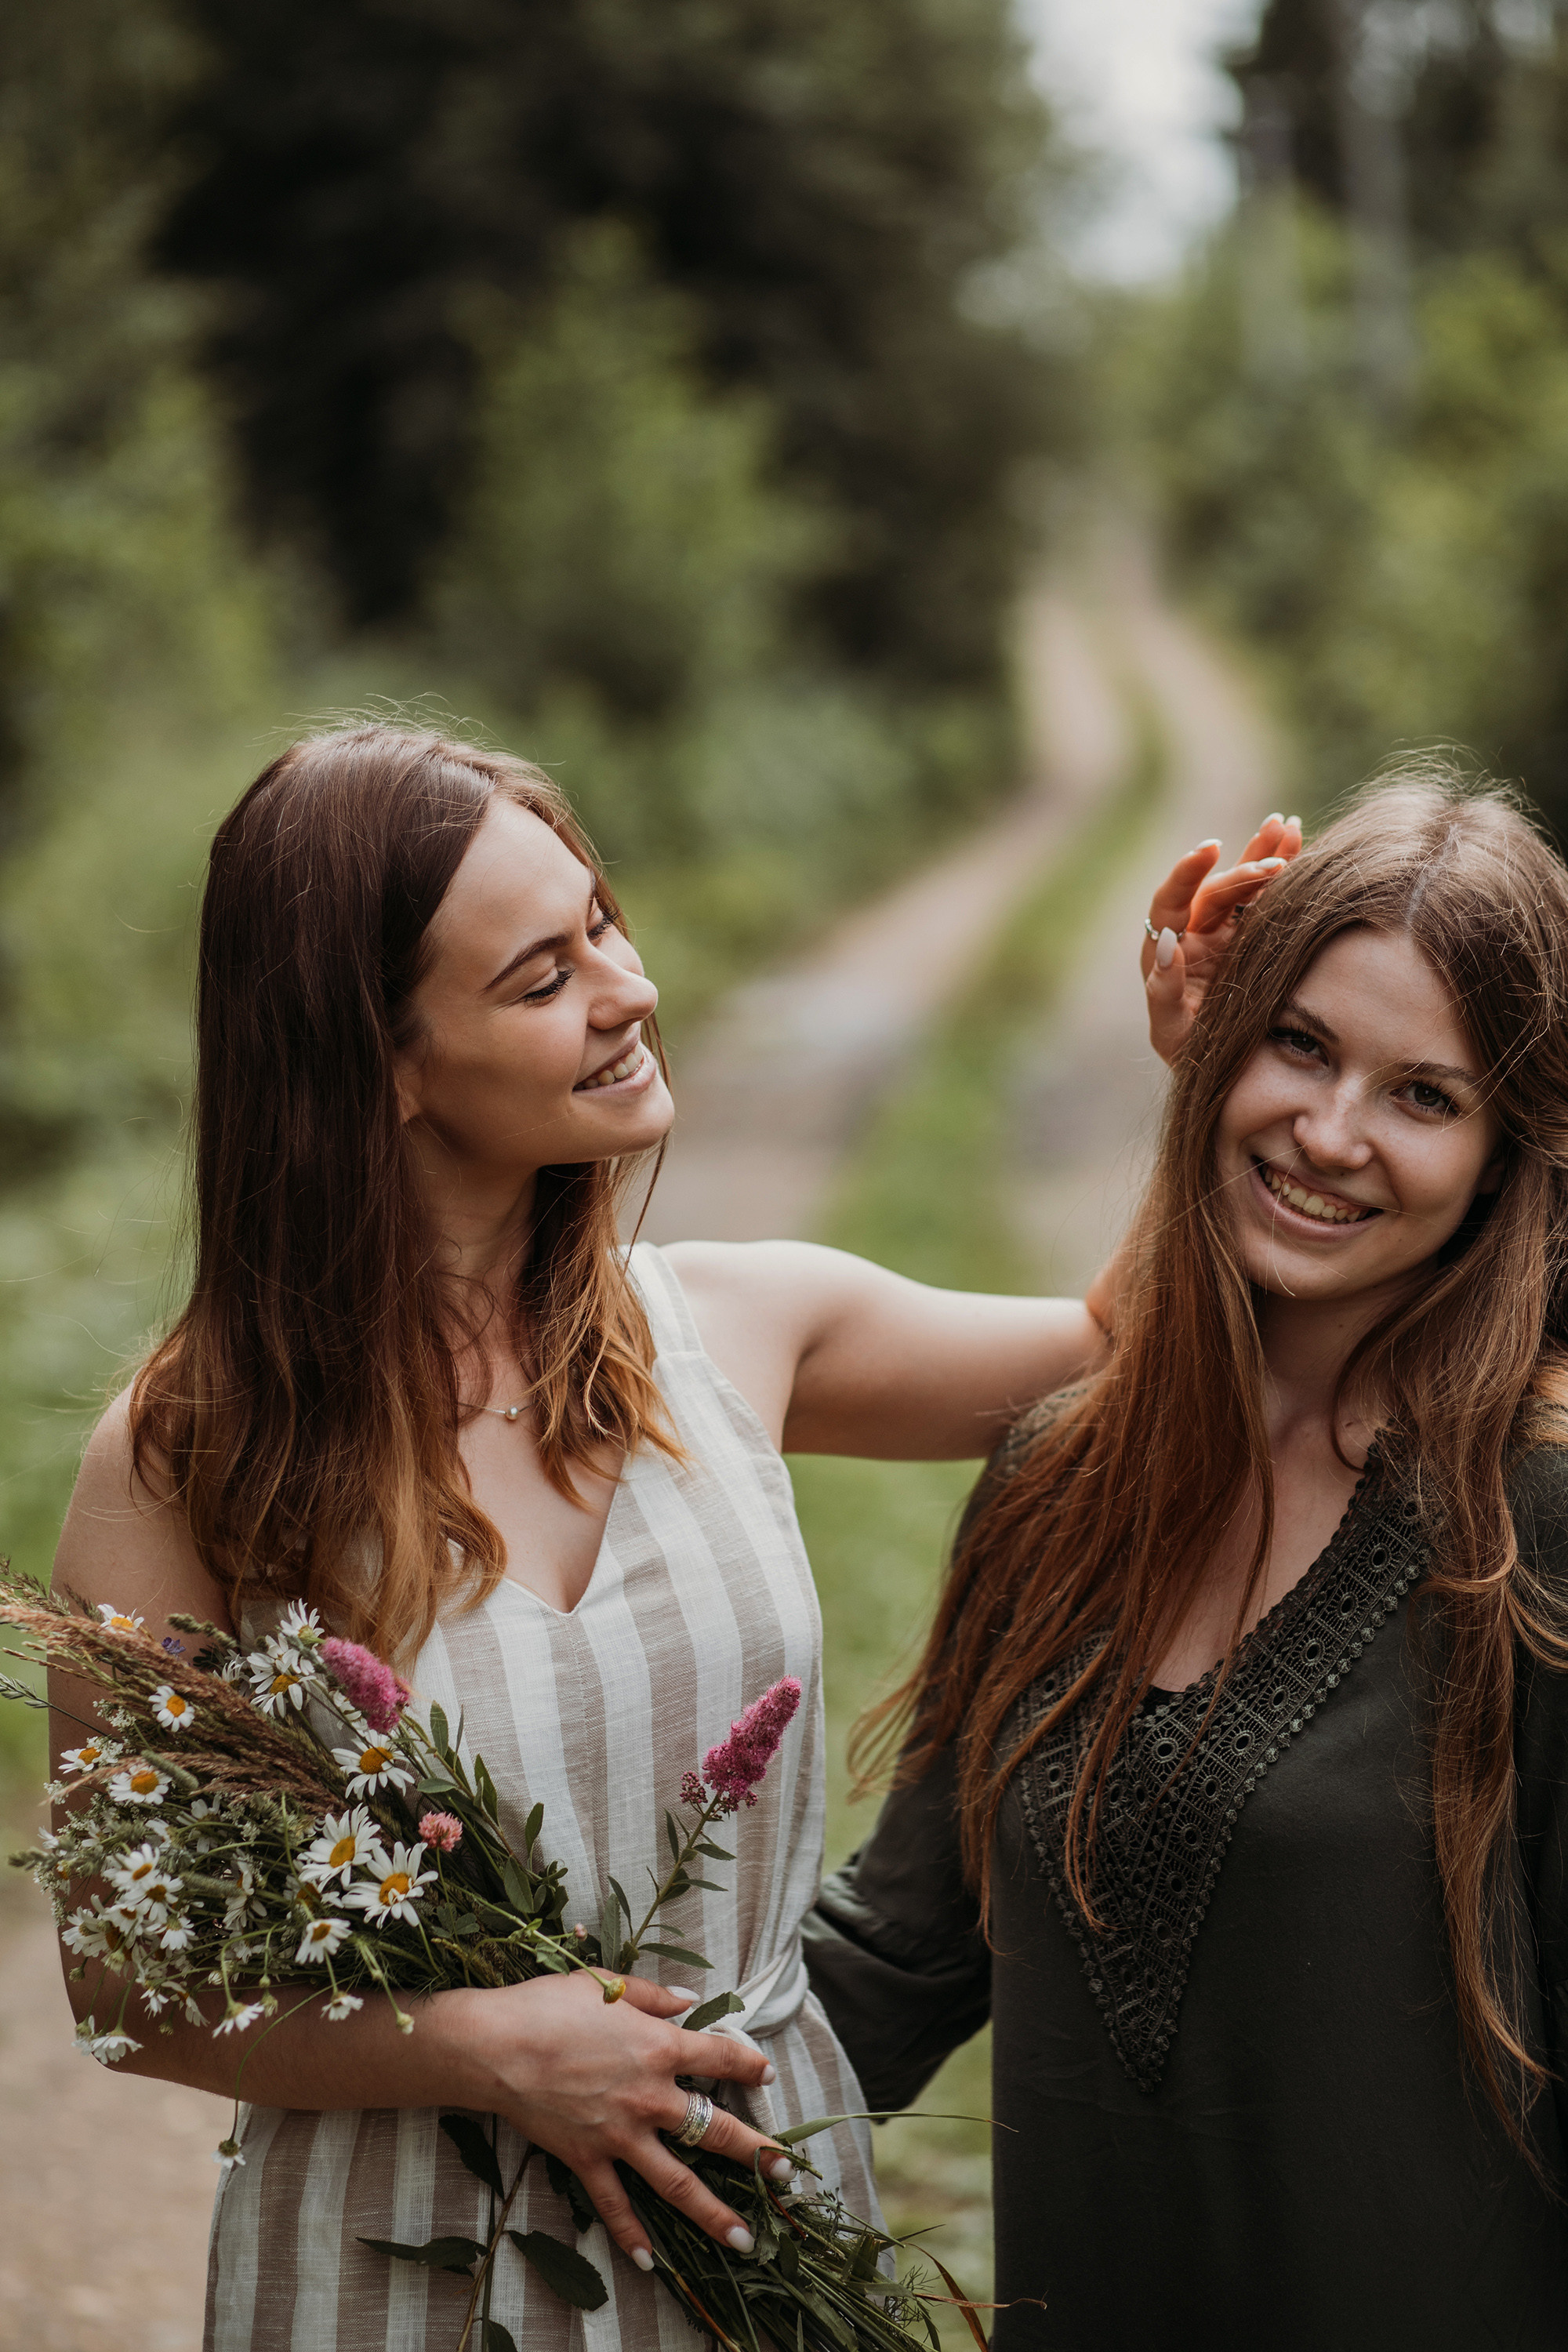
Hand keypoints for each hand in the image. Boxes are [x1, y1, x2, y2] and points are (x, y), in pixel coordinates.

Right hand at [474, 1969, 790, 2268]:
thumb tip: (687, 2000)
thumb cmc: (549, 2005)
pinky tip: (652, 2262)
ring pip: (679, 2183)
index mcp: (660, 2047)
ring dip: (715, 2214)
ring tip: (746, 2240)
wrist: (497, 2046)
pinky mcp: (588, 2159)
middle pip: (717, 2130)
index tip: (766, 2075)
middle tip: (786, 2174)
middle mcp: (651, 2096)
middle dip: (756, 2154)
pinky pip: (615, 2205)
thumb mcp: (606, 1984)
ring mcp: (621, 2134)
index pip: (721, 2056)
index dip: (748, 2065)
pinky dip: (632, 2235)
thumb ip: (652, 1995)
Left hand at [1141, 813, 1302, 1063]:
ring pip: (1244, 884)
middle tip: (1274, 868)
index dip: (1186, 874)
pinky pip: (1268, 895)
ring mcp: (1227, 930)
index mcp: (1167, 950)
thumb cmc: (1191, 1054)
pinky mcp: (1255, 933)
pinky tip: (1296, 837)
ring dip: (1264, 854)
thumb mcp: (1173, 1034)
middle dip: (1244, 873)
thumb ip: (1164, 993)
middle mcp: (1195, 932)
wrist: (1225, 1068)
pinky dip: (1282, 867)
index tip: (1209, 851)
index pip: (1170, 902)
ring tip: (1285, 825)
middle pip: (1216, 890)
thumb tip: (1167, 944)